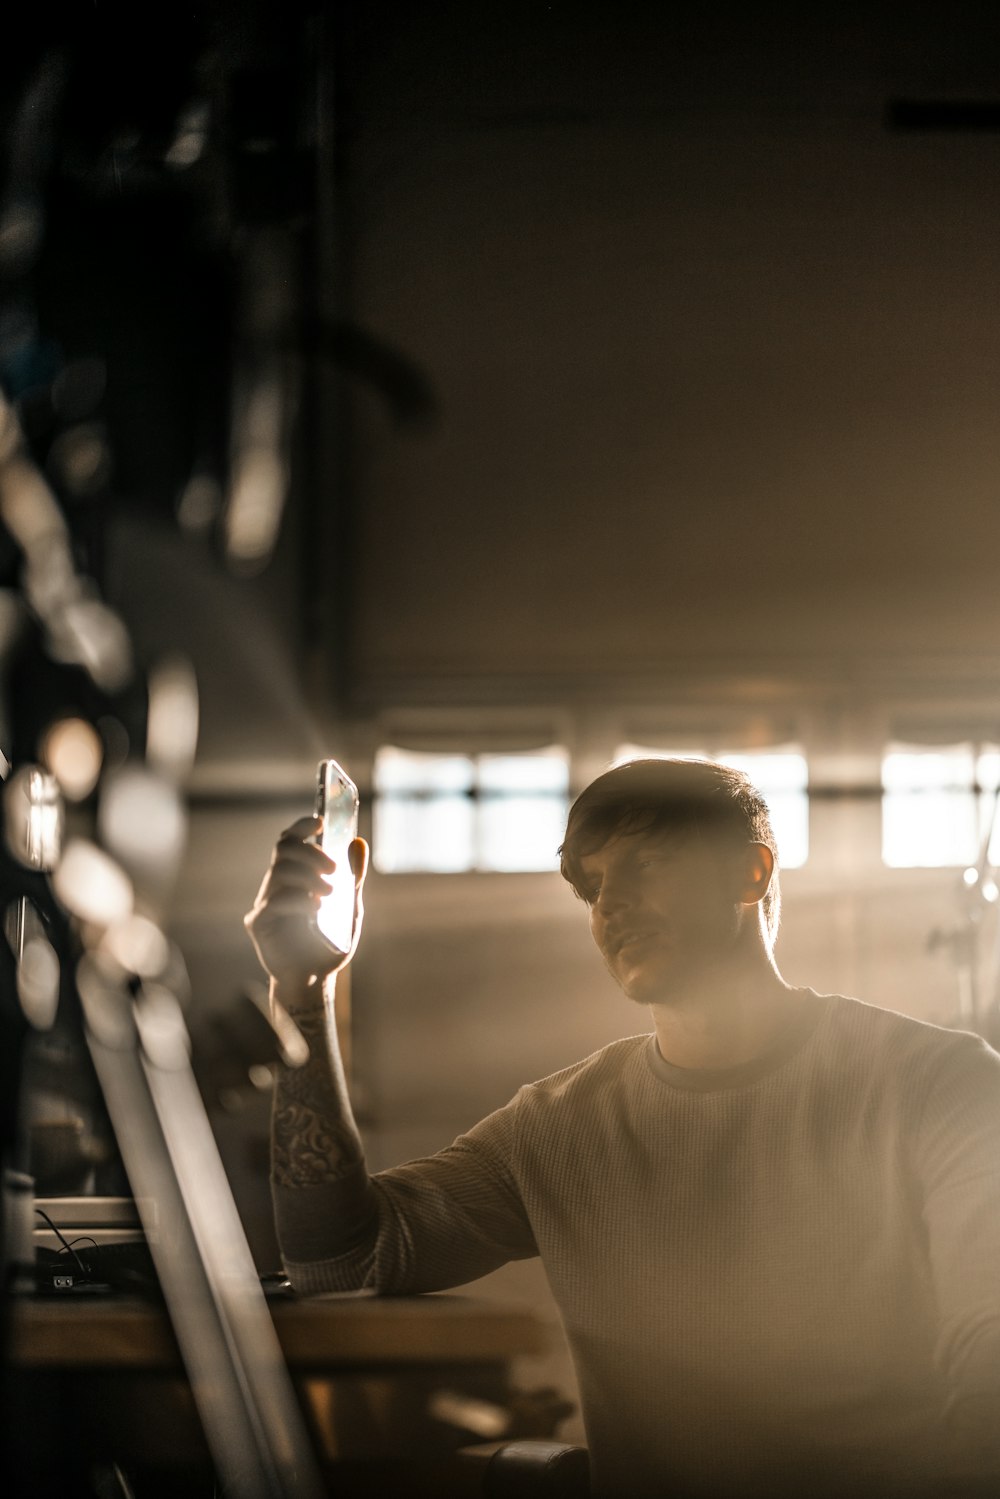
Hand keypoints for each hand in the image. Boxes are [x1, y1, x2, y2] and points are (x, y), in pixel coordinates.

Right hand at [244, 815, 368, 992]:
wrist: (314, 980)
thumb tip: (359, 844)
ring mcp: (264, 903)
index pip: (290, 841)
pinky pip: (274, 901)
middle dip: (311, 854)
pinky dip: (299, 900)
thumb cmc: (328, 944)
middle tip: (334, 871)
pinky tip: (315, 910)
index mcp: (294, 877)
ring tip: (329, 895)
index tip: (319, 823)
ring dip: (308, 877)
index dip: (301, 827)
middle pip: (283, 850)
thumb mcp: (349, 908)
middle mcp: (275, 886)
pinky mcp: (258, 923)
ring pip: (280, 872)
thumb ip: (353, 878)